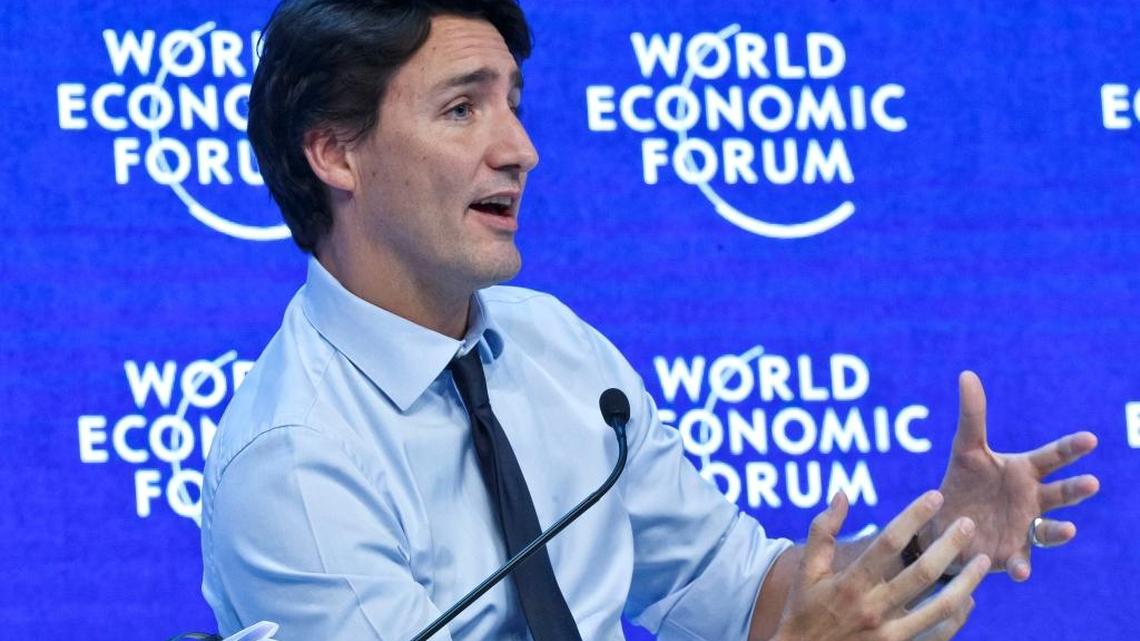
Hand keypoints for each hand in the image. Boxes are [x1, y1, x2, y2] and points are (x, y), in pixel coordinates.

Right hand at [774, 491, 990, 640]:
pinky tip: (969, 598)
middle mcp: (873, 608)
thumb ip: (823, 530)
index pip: (888, 542)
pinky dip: (958, 617)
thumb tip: (842, 493)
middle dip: (950, 545)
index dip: (913, 516)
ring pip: (940, 606)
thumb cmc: (803, 610)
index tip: (935, 496)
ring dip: (966, 582)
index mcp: (850, 582)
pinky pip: (938, 635)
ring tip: (983, 561)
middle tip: (969, 524)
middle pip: (923, 572)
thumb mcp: (806, 570)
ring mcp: (889, 633)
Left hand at [926, 371, 1099, 580]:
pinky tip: (1022, 572)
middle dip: (1076, 489)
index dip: (1070, 448)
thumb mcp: (965, 449)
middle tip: (1091, 482)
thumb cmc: (965, 482)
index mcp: (1026, 471)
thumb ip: (972, 416)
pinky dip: (1023, 566)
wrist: (946, 522)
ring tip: (1069, 528)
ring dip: (1060, 530)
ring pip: (1050, 529)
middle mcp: (1033, 500)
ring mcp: (1026, 528)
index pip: (1053, 457)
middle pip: (1061, 493)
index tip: (1089, 439)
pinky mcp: (1011, 554)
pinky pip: (1022, 562)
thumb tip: (966, 374)